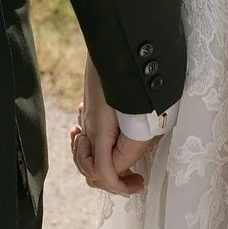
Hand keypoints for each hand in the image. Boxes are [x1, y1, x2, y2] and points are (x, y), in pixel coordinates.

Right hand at [71, 56, 147, 196]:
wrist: (114, 41)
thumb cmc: (131, 75)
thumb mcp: (139, 113)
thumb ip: (132, 144)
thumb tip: (124, 167)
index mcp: (100, 131)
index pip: (103, 173)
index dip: (120, 187)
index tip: (140, 184)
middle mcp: (90, 127)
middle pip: (90, 169)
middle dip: (111, 181)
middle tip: (135, 179)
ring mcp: (89, 117)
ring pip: (87, 155)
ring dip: (102, 166)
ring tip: (125, 167)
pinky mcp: (93, 109)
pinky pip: (90, 137)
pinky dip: (97, 149)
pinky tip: (113, 146)